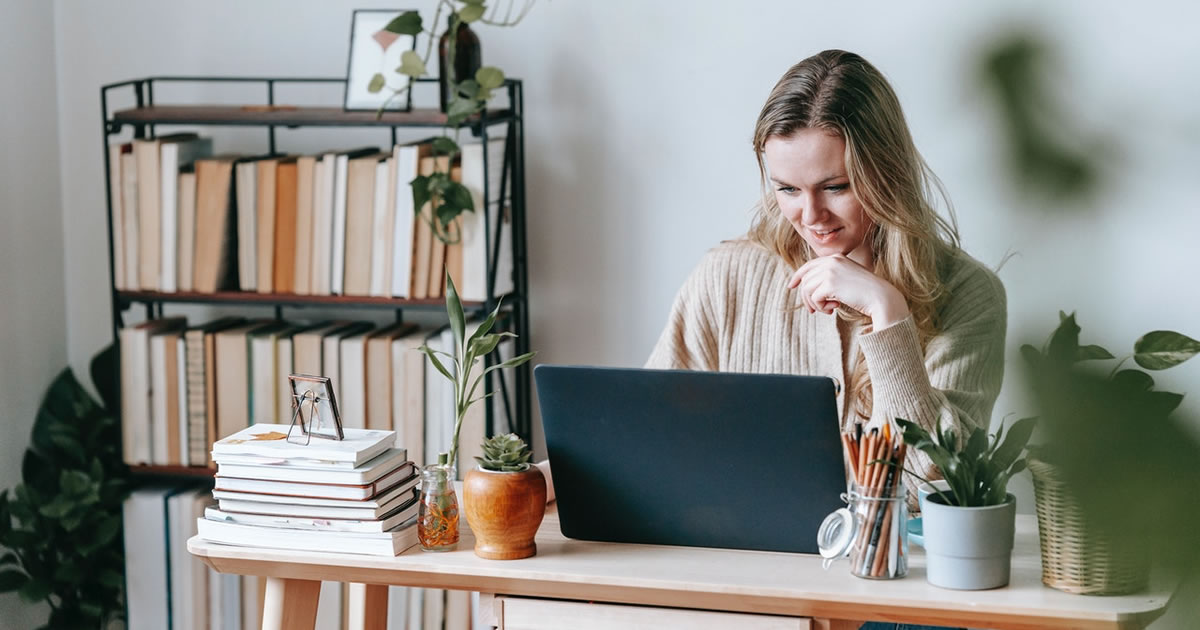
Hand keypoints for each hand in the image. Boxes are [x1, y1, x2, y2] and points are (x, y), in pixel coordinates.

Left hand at [787, 255, 909, 327]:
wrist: (881, 298)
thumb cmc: (866, 292)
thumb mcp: (847, 279)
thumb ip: (830, 278)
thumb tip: (807, 287)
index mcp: (836, 257)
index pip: (809, 265)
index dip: (798, 276)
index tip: (791, 286)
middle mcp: (831, 261)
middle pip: (806, 279)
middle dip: (806, 297)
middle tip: (813, 310)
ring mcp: (830, 271)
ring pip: (807, 289)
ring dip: (815, 304)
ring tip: (827, 310)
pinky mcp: (829, 283)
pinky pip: (814, 298)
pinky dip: (821, 307)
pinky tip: (833, 309)